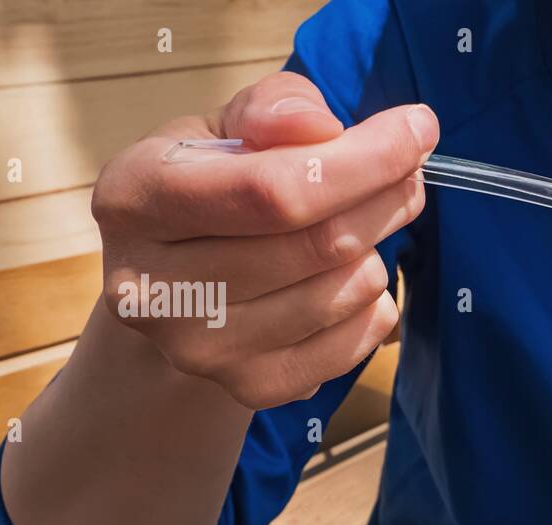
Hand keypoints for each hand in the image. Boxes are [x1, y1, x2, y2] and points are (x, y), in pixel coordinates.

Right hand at [90, 72, 438, 408]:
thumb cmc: (211, 190)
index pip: (273, 189)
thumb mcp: (223, 128)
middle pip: (317, 244)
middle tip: (410, 176)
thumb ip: (271, 110)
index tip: (417, 130)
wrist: (180, 291)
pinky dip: (373, 307)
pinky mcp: (248, 387)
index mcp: (134, 198)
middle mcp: (154, 286)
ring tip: (366, 227)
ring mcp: (199, 349)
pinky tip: (354, 280)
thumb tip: (322, 128)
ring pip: (342, 292)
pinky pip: (352, 344)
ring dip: (377, 250)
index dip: (362, 161)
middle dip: (384, 199)